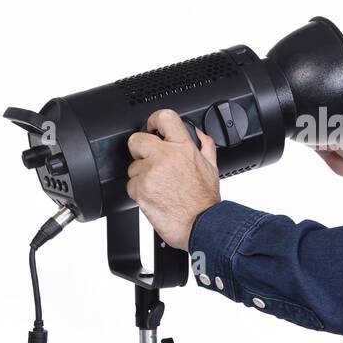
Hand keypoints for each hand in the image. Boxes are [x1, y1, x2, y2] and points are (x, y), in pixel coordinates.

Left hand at [126, 109, 220, 249]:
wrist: (200, 224)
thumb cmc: (204, 200)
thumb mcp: (211, 167)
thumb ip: (204, 145)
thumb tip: (198, 133)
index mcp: (184, 147)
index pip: (164, 117)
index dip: (154, 121)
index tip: (152, 128)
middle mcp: (166, 156)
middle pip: (137, 140)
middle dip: (141, 152)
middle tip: (151, 163)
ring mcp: (151, 172)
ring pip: (133, 166)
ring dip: (141, 176)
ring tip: (159, 186)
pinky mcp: (140, 188)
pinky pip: (131, 184)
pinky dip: (139, 192)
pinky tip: (154, 196)